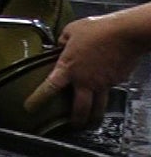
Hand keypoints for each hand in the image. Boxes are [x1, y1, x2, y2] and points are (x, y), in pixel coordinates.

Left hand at [26, 12, 150, 126]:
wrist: (125, 33)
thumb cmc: (97, 30)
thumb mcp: (70, 31)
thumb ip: (62, 41)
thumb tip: (60, 45)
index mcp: (68, 68)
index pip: (49, 88)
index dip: (38, 99)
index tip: (30, 107)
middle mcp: (85, 80)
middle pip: (80, 109)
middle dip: (76, 121)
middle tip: (73, 126)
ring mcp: (103, 83)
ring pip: (99, 107)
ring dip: (95, 116)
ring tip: (92, 122)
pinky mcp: (117, 81)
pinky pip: (110, 90)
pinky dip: (106, 92)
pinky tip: (105, 89)